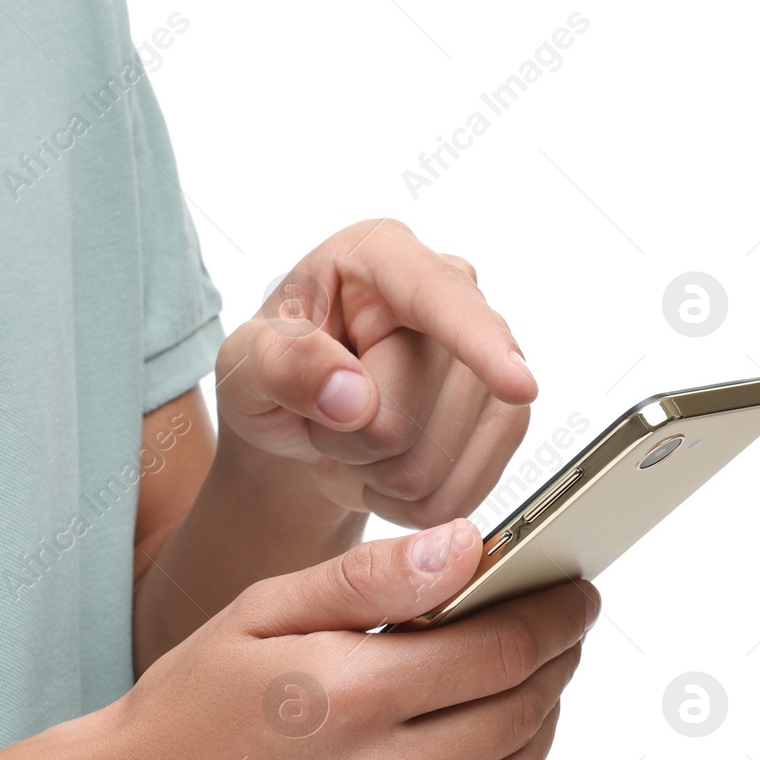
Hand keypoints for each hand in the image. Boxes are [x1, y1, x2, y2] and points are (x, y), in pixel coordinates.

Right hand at [88, 518, 595, 759]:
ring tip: (532, 680)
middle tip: (566, 627)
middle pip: (522, 713)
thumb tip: (467, 548)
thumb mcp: (256, 616)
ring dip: (539, 721)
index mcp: (351, 696)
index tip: (579, 588)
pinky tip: (466, 737)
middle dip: (558, 661)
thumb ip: (367, 579)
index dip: (555, 615)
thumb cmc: (180, 709)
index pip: (499, 649)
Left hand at [215, 218, 536, 527]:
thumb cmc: (271, 378)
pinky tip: (384, 475)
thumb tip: (351, 396)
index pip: (436, 296)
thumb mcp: (244, 365)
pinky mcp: (502, 416)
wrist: (296, 429)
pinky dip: (414, 504)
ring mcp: (484, 356)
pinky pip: (468, 488)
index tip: (516, 385)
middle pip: (416, 403)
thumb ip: (280, 366)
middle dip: (354, 436)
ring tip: (352, 440)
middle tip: (324, 419)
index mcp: (378, 254)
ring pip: (440, 456)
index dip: (477, 342)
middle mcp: (445, 291)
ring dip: (379, 472)